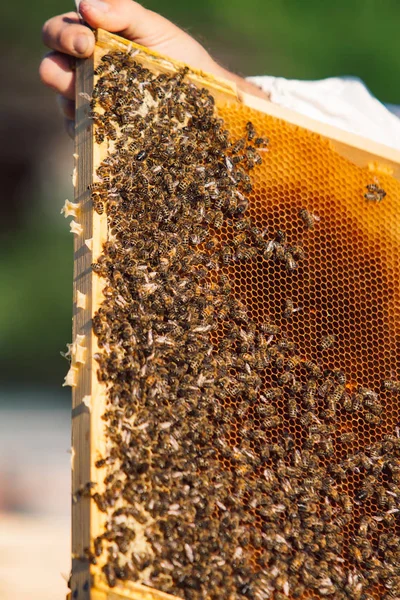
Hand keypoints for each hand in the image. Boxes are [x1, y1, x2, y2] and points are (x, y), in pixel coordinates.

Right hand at [39, 0, 267, 135]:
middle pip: (51, 67)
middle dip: (58, 66)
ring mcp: (90, 104)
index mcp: (92, 41)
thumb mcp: (156, 31)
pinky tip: (103, 126)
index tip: (86, 43)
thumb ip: (123, 12)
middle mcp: (85, 72)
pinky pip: (78, 133)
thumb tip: (85, 4)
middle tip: (85, 69)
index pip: (59, 32)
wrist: (205, 104)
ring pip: (62, 102)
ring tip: (98, 100)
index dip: (63, 35)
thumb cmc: (181, 62)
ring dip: (73, 99)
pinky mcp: (99, 133)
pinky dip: (85, 129)